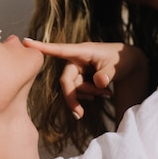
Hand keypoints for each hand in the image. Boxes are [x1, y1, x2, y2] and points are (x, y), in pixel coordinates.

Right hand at [23, 39, 148, 119]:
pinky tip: (103, 93)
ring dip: (87, 95)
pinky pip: (79, 90)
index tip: (26, 43)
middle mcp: (76, 59)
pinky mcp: (81, 76)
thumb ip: (107, 74)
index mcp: (82, 51)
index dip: (42, 47)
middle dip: (73, 97)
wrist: (130, 64)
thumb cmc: (122, 60)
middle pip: (66, 80)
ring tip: (106, 93)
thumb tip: (99, 82)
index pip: (59, 50)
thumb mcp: (117, 66)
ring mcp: (78, 68)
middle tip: (80, 115)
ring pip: (74, 87)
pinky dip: (89, 95)